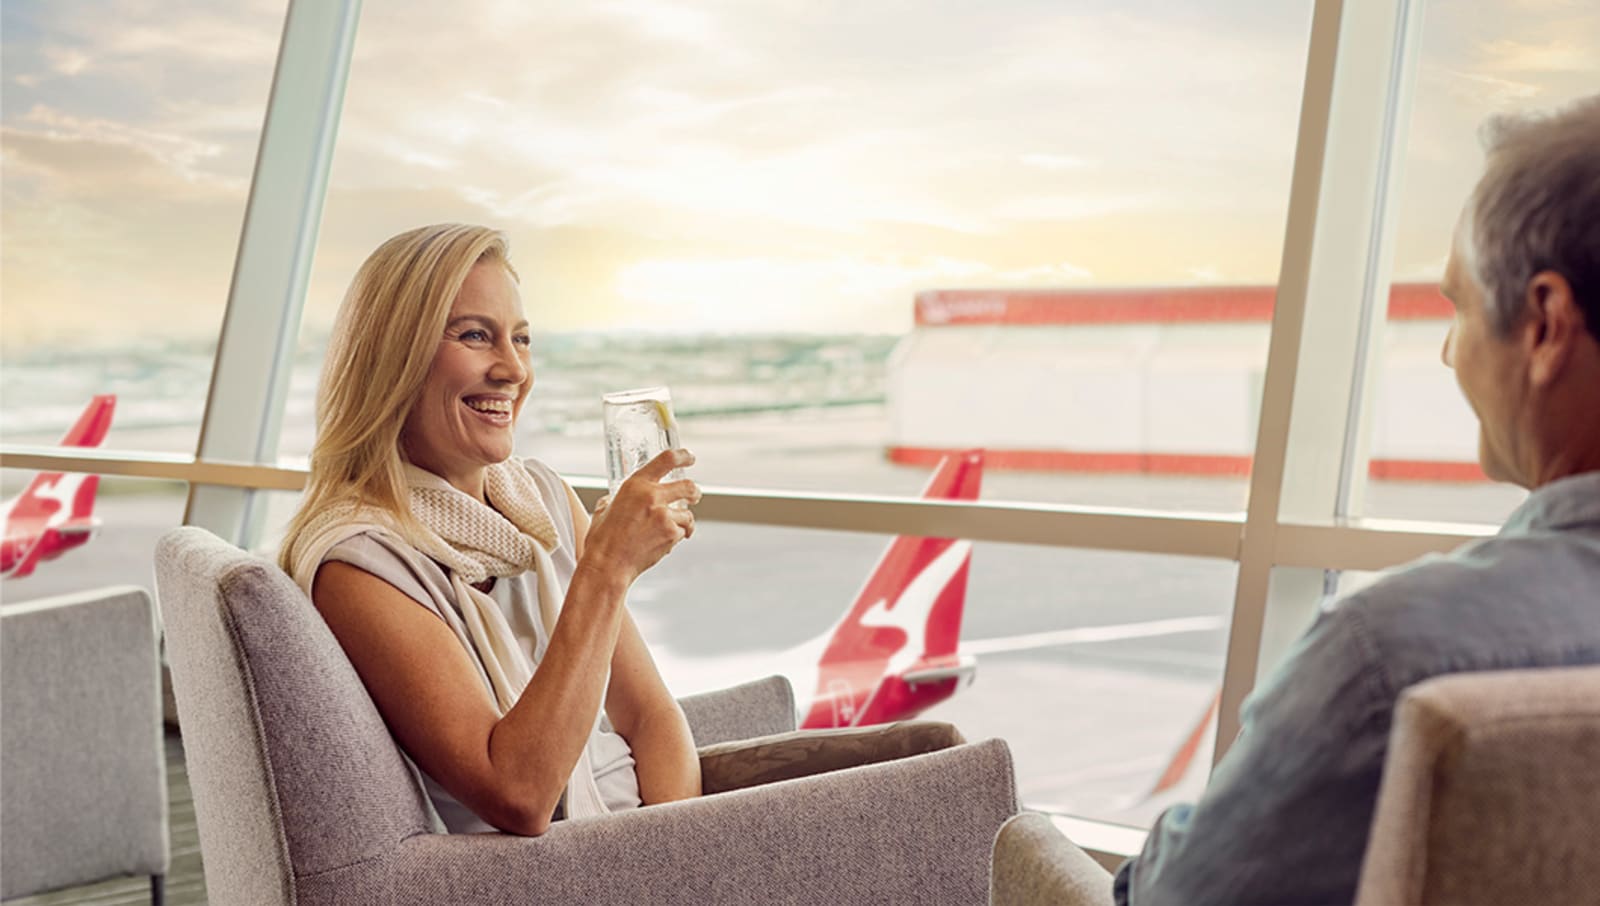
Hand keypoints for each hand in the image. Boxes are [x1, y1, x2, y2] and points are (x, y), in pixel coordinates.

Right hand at [582, 448, 699, 585]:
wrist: (607, 565)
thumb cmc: (602, 541)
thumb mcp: (604, 509)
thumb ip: (616, 500)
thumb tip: (616, 499)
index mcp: (635, 485)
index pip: (665, 460)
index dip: (682, 456)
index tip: (689, 457)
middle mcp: (652, 496)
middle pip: (688, 486)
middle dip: (695, 492)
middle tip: (695, 495)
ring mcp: (664, 516)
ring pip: (687, 515)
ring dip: (682, 522)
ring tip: (667, 531)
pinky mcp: (671, 534)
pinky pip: (683, 532)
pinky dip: (676, 537)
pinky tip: (662, 542)